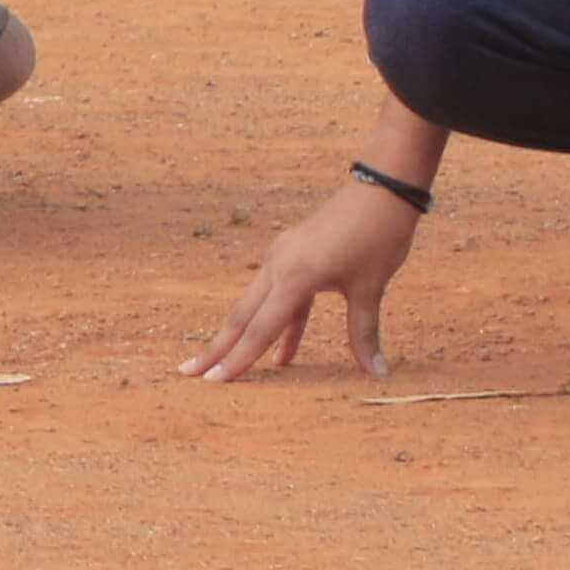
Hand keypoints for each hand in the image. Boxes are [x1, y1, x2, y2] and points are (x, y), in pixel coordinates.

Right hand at [185, 178, 420, 379]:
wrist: (381, 189)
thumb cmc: (377, 236)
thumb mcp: (370, 287)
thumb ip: (364, 332)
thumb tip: (378, 372)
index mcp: (294, 276)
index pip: (260, 328)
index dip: (238, 359)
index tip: (213, 381)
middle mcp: (278, 266)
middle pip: (241, 316)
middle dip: (217, 347)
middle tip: (188, 373)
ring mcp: (282, 258)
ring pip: (254, 306)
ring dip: (239, 336)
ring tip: (219, 363)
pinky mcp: (292, 255)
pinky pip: (276, 296)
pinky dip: (277, 324)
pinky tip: (282, 356)